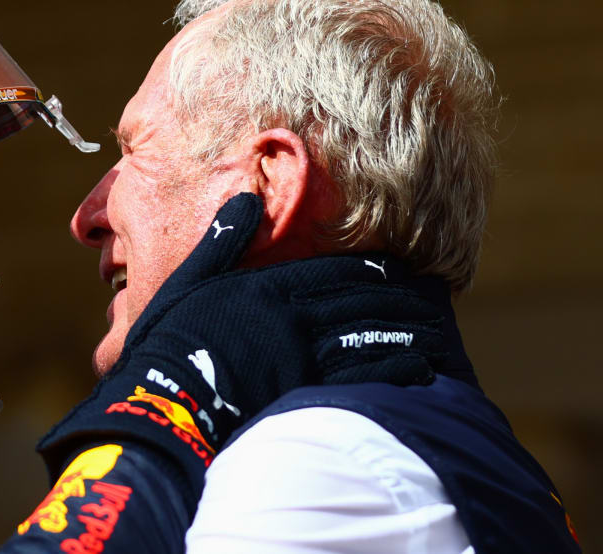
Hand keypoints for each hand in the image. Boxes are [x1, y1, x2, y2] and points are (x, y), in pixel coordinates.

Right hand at [38, 193, 450, 495]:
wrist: (168, 403)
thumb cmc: (170, 344)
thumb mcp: (188, 283)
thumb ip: (222, 243)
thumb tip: (248, 199)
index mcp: (268, 288)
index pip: (332, 272)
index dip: (369, 269)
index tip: (398, 265)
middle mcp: (295, 318)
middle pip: (359, 301)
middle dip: (397, 296)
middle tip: (430, 293)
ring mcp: (306, 357)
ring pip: (369, 335)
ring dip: (404, 329)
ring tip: (434, 328)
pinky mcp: (309, 392)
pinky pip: (364, 376)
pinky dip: (395, 368)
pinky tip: (419, 367)